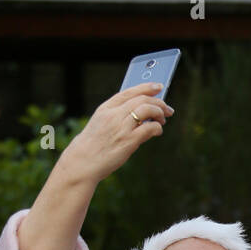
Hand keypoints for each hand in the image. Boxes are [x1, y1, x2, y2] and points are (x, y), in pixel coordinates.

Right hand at [59, 82, 173, 186]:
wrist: (82, 162)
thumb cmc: (92, 145)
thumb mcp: (99, 123)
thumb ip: (116, 116)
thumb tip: (138, 114)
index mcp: (105, 108)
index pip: (129, 92)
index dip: (146, 87)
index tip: (158, 87)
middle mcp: (114, 115)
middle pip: (142, 99)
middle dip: (158, 102)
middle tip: (167, 109)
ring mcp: (121, 127)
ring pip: (147, 109)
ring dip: (159, 113)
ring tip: (163, 120)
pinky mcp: (129, 141)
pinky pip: (149, 128)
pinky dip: (157, 128)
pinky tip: (157, 131)